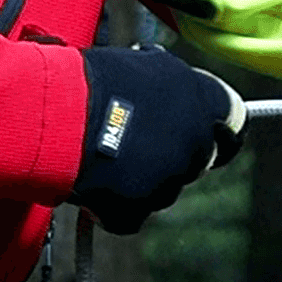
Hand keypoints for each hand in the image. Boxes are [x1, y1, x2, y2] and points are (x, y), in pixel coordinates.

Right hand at [73, 48, 246, 233]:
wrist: (52, 112)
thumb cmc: (85, 78)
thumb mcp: (136, 65)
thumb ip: (160, 81)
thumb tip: (158, 75)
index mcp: (198, 95)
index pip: (229, 119)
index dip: (213, 128)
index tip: (198, 133)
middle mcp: (195, 137)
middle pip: (194, 159)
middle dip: (168, 158)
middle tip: (133, 148)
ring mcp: (170, 175)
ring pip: (163, 190)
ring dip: (140, 182)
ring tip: (102, 161)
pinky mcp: (141, 206)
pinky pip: (130, 216)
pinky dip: (111, 208)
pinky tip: (89, 186)